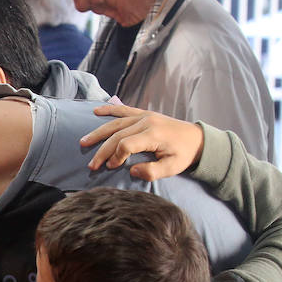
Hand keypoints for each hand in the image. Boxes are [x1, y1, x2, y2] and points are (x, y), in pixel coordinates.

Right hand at [81, 104, 203, 178]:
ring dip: (98, 132)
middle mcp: (146, 122)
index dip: (116, 157)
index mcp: (153, 134)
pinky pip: (123, 110)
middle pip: (117, 135)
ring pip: (116, 123)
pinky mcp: (144, 114)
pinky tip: (95, 111)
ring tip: (84, 142)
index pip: (126, 144)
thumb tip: (131, 171)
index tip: (112, 168)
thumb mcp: (173, 168)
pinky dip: (109, 110)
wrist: (197, 139)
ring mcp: (144, 116)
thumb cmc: (184, 154)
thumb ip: (152, 172)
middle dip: (102, 151)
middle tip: (91, 164)